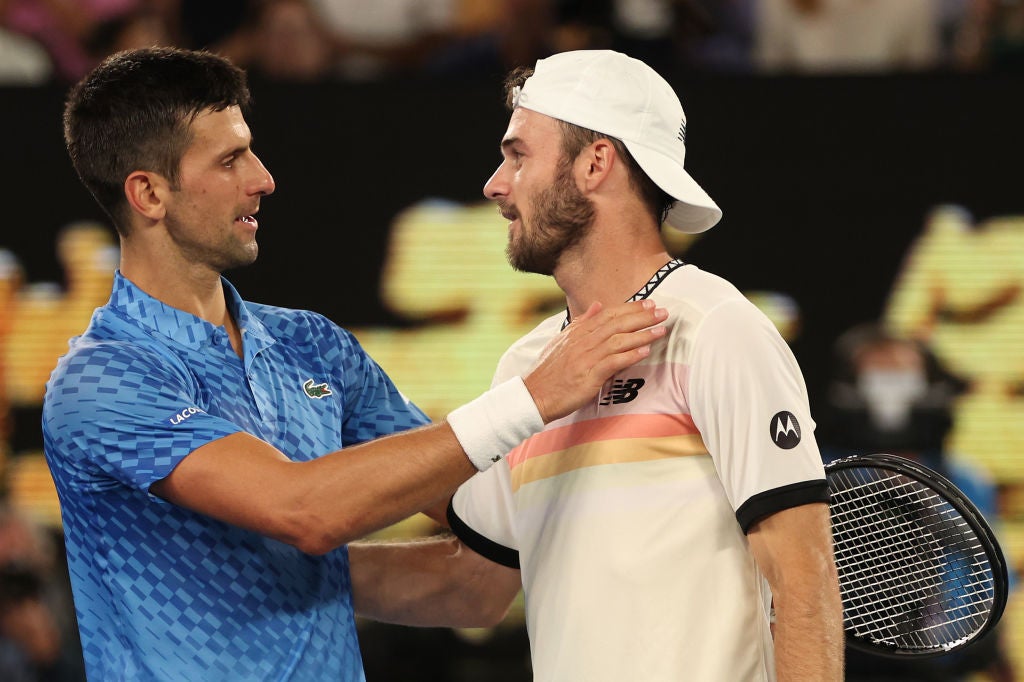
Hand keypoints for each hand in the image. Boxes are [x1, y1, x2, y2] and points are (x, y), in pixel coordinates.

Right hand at [523, 300, 666, 421]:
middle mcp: (582, 341)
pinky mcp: (588, 376)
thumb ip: (582, 322)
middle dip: (642, 317)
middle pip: (616, 324)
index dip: (630, 308)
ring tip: (660, 330)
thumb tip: (597, 305)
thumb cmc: (549, 371)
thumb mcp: (562, 340)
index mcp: (577, 331)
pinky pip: (612, 362)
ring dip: (641, 335)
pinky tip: (644, 352)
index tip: (649, 304)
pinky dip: (629, 356)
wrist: (534, 395)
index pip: (608, 314)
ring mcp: (585, 357)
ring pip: (618, 341)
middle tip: (663, 312)